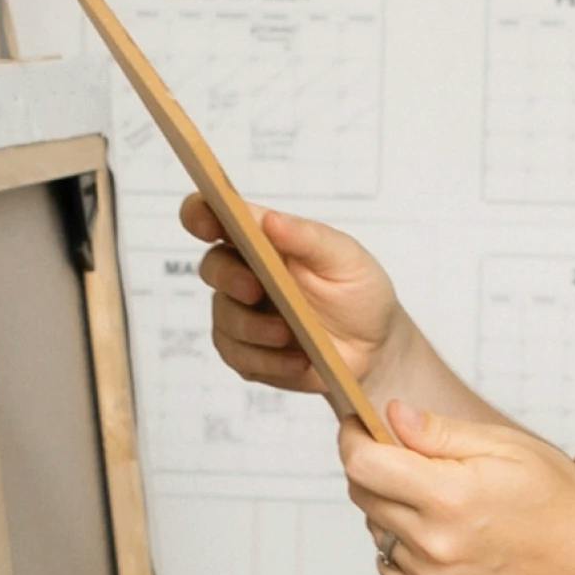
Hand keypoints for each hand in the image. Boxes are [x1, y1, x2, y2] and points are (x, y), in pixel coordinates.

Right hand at [185, 196, 403, 406]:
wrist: (375, 349)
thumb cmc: (358, 293)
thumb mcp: (346, 258)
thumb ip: (308, 237)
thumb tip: (269, 219)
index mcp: (263, 240)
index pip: (216, 217)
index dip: (200, 214)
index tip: (207, 222)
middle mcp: (245, 273)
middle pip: (212, 267)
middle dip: (229, 277)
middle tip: (255, 289)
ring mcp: (242, 315)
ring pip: (224, 318)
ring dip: (254, 328)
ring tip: (288, 335)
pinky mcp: (246, 354)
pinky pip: (238, 356)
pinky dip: (268, 360)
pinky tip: (297, 360)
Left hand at [339, 400, 574, 574]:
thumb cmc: (551, 496)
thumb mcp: (504, 446)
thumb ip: (439, 432)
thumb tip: (389, 415)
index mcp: (450, 497)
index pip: (363, 465)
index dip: (353, 439)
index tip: (358, 427)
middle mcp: (435, 545)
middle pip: (364, 496)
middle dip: (375, 470)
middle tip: (410, 461)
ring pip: (377, 531)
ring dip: (392, 511)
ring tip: (441, 505)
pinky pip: (391, 567)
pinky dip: (403, 548)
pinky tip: (442, 538)